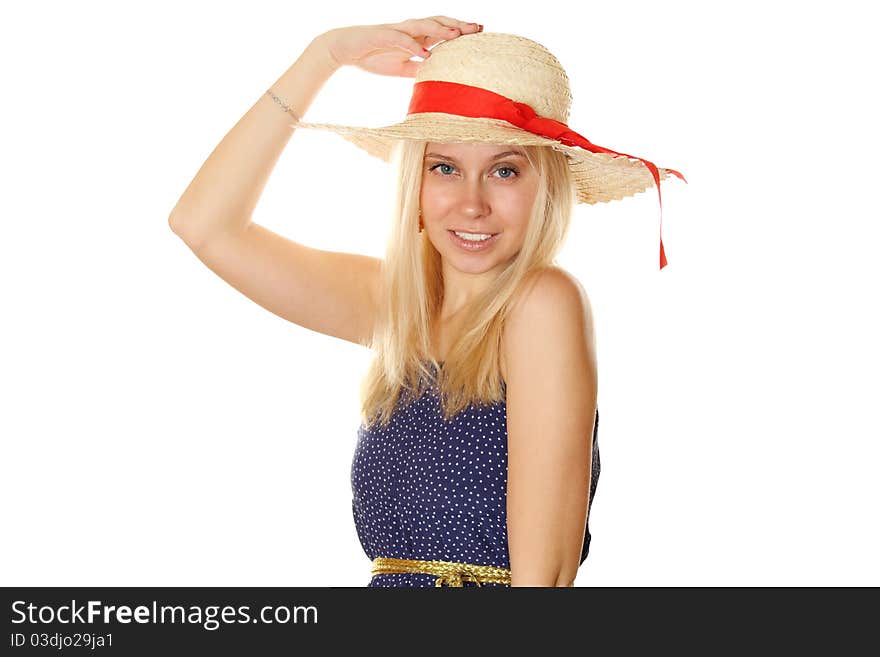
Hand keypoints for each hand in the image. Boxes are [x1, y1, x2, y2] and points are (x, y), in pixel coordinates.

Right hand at [320, 16, 482, 77]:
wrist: (345, 49)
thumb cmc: (373, 56)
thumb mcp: (402, 68)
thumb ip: (419, 70)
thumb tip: (437, 78)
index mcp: (416, 37)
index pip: (443, 31)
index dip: (461, 31)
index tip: (481, 33)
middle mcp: (410, 30)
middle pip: (438, 23)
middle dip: (458, 24)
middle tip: (478, 28)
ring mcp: (397, 31)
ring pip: (423, 26)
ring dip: (440, 30)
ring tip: (456, 34)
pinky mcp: (384, 35)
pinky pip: (402, 39)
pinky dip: (415, 46)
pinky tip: (426, 54)